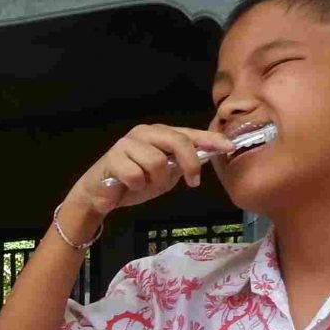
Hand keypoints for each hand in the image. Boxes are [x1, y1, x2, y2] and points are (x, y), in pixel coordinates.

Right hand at [59, 123, 240, 232]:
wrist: (98, 195)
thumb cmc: (133, 184)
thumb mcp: (163, 176)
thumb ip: (181, 165)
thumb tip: (208, 156)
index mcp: (159, 134)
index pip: (189, 134)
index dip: (210, 140)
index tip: (230, 148)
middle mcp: (144, 133)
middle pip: (178, 141)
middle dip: (189, 163)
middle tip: (192, 182)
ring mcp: (127, 143)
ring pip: (157, 162)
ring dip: (155, 181)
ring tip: (144, 186)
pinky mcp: (113, 158)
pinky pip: (136, 175)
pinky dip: (137, 186)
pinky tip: (128, 187)